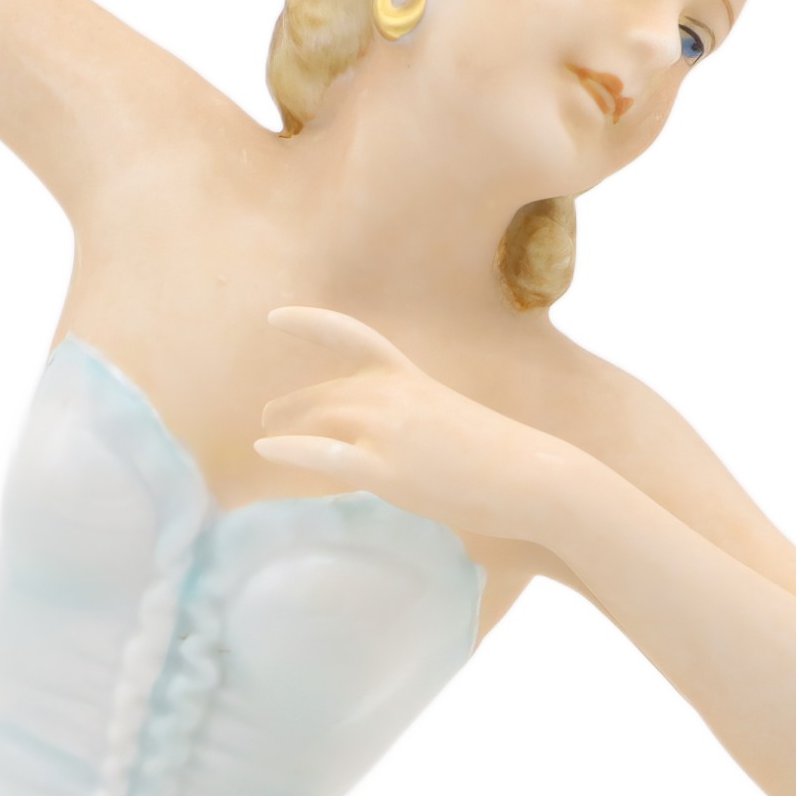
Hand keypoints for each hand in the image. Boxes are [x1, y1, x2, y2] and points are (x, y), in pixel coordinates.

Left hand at [253, 307, 577, 543]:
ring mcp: (388, 430)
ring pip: (319, 420)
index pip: (353, 337)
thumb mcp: (450, 424)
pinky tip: (263, 450)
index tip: (274, 317)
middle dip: (292, 405)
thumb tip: (389, 443)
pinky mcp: (386, 469)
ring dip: (285, 428)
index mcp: (412, 379)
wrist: (532, 478)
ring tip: (263, 441)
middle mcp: (394, 396)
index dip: (310, 324)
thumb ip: (412, 424)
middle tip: (269, 416)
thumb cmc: (501, 460)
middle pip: (326, 394)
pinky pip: (324, 453)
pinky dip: (289, 448)